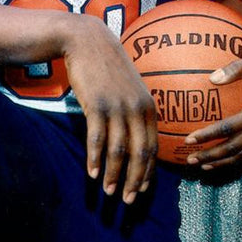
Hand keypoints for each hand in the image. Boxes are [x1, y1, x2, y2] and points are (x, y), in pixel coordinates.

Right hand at [62, 15, 158, 203]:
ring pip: (118, 150)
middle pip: (139, 153)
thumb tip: (136, 139)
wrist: (87, 41)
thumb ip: (136, 111)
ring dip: (113, 175)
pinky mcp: (96, 105)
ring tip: (108, 193)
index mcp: (149, 106)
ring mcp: (117, 107)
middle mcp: (137, 108)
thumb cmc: (108, 67)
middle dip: (134, 180)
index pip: (153, 147)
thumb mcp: (130, 88)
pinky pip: (97, 139)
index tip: (141, 190)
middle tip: (127, 201)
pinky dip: (95, 159)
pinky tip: (92, 174)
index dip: (147, 171)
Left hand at [184, 45, 241, 170]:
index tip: (189, 139)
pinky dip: (237, 160)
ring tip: (202, 165)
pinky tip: (223, 161)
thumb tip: (211, 78)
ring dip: (222, 162)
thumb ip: (235, 68)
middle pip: (234, 148)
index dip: (208, 135)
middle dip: (210, 155)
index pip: (228, 128)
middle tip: (189, 159)